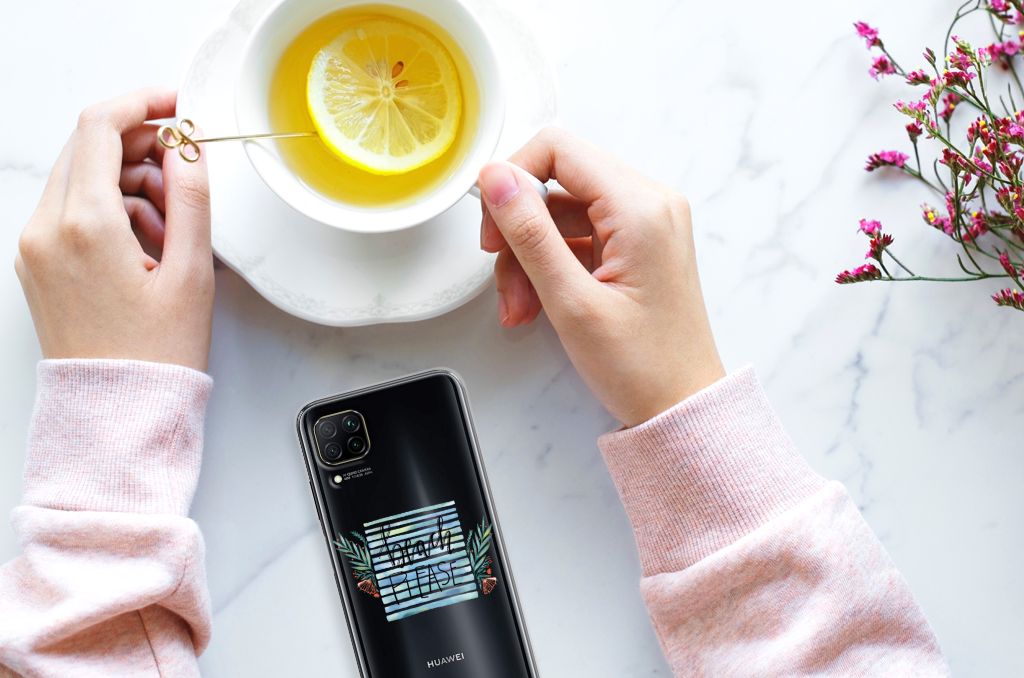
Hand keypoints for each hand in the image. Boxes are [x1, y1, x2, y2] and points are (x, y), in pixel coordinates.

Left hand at [15, 88, 213, 371]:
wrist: (117, 411)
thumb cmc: (156, 354)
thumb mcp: (191, 272)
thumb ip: (192, 198)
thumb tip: (188, 147)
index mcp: (85, 225)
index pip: (101, 127)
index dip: (143, 103)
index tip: (176, 105)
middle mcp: (47, 229)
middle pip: (88, 147)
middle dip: (141, 147)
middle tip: (185, 173)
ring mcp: (36, 246)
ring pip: (81, 178)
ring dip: (129, 182)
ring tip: (173, 228)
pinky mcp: (37, 263)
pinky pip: (72, 210)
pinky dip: (110, 209)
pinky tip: (147, 244)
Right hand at [478, 128, 723, 426]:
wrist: (682, 407)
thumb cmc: (642, 366)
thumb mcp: (571, 301)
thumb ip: (530, 233)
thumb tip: (496, 178)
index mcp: (641, 207)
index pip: (558, 149)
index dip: (513, 179)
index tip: (493, 225)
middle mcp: (649, 204)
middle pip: (557, 182)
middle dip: (519, 230)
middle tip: (503, 276)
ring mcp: (645, 224)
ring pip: (561, 213)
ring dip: (530, 257)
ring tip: (520, 307)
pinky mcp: (637, 245)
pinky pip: (578, 236)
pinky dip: (551, 266)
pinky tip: (537, 305)